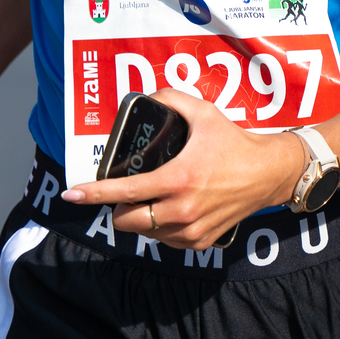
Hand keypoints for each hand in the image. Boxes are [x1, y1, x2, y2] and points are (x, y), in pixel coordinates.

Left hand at [62, 90, 306, 250]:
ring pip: (144, 233)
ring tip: (151, 197)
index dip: (93, 194)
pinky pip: (164, 240)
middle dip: (117, 207)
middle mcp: (181, 210)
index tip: (71, 194)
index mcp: (177, 179)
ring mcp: (190, 231)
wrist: (268, 174)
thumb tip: (146, 96)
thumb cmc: (234, 142)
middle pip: (125, 222)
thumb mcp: (204, 112)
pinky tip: (169, 208)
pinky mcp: (199, 242)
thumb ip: (171, 99)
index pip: (124, 192)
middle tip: (124, 190)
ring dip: (138, 218)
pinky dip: (159, 227)